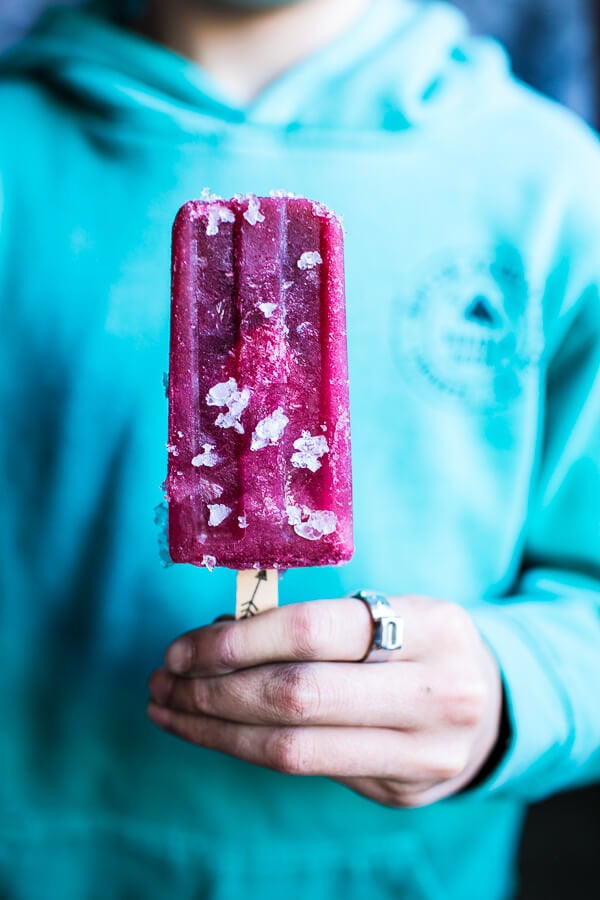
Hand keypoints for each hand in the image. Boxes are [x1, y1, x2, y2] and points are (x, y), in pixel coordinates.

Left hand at [147, 596, 502, 807]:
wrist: (490, 706)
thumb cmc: (419, 643)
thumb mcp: (389, 611)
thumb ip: (318, 625)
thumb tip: (216, 636)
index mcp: (432, 626)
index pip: (313, 631)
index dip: (237, 641)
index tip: (183, 647)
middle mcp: (436, 693)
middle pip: (297, 698)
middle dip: (214, 690)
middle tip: (165, 680)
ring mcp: (424, 753)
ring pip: (294, 749)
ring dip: (216, 730)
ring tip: (171, 709)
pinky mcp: (402, 792)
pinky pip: (308, 769)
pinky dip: (246, 749)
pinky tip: (213, 732)